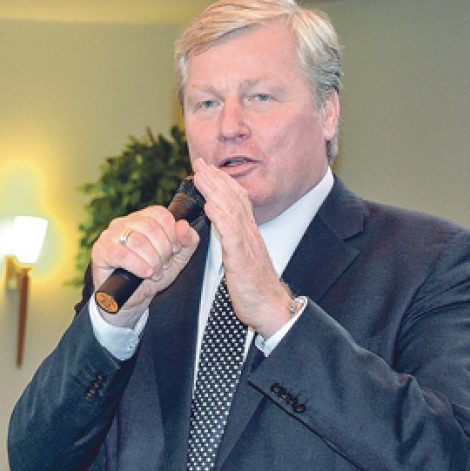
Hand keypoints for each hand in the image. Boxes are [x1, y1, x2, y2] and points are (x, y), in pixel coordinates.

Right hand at [90, 203, 199, 326]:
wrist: (131, 298)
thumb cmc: (150, 276)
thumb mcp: (177, 259)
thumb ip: (188, 241)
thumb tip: (183, 224)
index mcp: (141, 219)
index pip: (158, 213)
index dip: (171, 233)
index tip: (174, 251)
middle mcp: (123, 223)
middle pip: (149, 227)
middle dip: (163, 250)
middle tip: (164, 265)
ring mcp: (110, 236)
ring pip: (137, 241)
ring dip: (152, 260)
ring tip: (154, 273)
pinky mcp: (101, 251)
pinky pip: (122, 254)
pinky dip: (138, 265)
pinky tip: (145, 273)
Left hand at [191, 158, 294, 336]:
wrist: (269, 308)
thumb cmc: (253, 287)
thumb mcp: (241, 257)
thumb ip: (233, 239)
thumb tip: (221, 224)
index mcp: (247, 233)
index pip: (236, 199)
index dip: (221, 182)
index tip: (206, 168)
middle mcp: (249, 233)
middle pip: (233, 198)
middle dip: (216, 178)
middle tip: (200, 162)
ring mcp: (247, 244)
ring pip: (232, 210)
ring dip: (215, 191)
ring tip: (201, 176)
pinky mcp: (243, 259)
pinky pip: (232, 235)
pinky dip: (221, 218)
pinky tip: (210, 207)